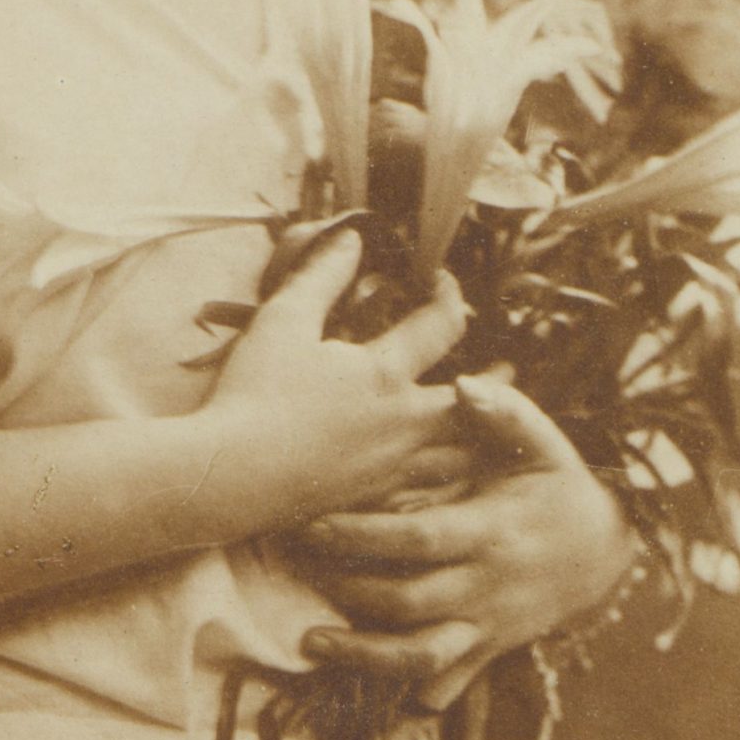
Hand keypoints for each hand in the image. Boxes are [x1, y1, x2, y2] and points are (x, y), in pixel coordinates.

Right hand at [206, 230, 468, 529]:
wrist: (231, 477)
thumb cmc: (254, 394)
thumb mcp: (283, 320)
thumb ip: (322, 276)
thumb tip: (352, 238)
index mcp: (386, 375)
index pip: (442, 325)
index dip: (449, 294)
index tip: (442, 282)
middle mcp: (403, 424)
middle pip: (473, 403)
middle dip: (497, 384)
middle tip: (509, 372)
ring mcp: (392, 469)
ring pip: (459, 456)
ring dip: (475, 437)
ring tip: (482, 427)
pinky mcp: (374, 502)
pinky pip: (428, 491)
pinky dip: (442, 477)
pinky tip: (436, 473)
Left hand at [286, 374, 637, 699]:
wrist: (602, 550)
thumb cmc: (557, 484)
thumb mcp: (543, 441)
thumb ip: (504, 410)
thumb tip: (462, 383)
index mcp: (493, 530)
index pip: (420, 538)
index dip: (365, 534)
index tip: (314, 523)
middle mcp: (488, 585)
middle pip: (408, 600)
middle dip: (347, 588)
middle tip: (295, 568)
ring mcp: (487, 625)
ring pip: (421, 656)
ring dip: (363, 654)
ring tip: (311, 641)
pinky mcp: (486, 651)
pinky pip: (443, 681)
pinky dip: (402, 689)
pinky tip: (355, 681)